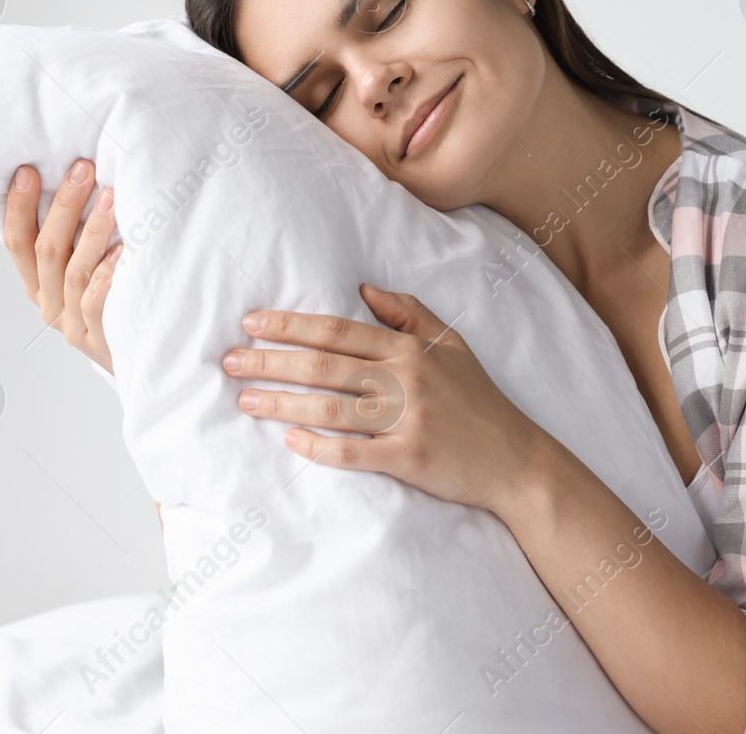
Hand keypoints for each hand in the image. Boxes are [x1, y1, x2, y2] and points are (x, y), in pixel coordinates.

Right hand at [3, 158, 120, 374]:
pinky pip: (96, 301)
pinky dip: (108, 272)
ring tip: (112, 195)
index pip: (17, 243)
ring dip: (92, 229)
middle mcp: (49, 305)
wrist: (142, 359)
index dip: (18, 207)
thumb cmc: (115, 304)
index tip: (28, 172)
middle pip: (46, 250)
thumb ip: (75, 241)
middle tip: (82, 169)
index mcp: (38, 286)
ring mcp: (72, 325)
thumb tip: (81, 183)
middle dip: (63, 205)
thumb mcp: (85, 272)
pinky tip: (125, 248)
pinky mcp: (98, 339)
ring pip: (74, 271)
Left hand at [223, 284, 549, 514]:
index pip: (339, 330)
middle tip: (230, 360)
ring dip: (282, 403)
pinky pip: (354, 453)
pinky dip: (319, 447)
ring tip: (245, 400)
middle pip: (325, 365)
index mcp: (410, 349)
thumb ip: (409, 313)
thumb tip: (363, 286)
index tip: (252, 323)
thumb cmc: (479, 401)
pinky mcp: (409, 460)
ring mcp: (407, 420)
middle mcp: (406, 380)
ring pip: (332, 407)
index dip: (291, 325)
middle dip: (272, 361)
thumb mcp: (452, 345)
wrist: (516, 458)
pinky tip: (290, 442)